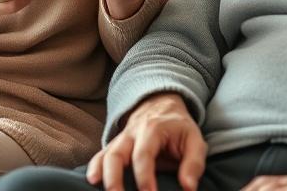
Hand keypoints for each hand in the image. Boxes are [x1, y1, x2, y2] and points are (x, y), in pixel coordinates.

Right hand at [86, 93, 206, 190]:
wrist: (162, 104)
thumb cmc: (179, 127)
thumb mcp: (194, 139)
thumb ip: (193, 163)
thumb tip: (188, 188)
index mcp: (152, 129)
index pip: (143, 155)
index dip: (145, 178)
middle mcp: (132, 133)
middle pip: (117, 154)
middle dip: (115, 179)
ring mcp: (121, 139)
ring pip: (105, 155)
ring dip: (101, 175)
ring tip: (97, 189)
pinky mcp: (115, 146)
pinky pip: (100, 155)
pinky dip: (94, 168)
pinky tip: (92, 181)